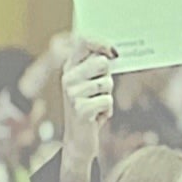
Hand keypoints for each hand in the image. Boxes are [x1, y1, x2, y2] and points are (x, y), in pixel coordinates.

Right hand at [54, 34, 116, 181]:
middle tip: (99, 92)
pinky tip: (96, 116)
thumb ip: (98, 68)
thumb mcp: (92, 84)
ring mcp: (72, 92)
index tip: (114, 52)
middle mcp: (67, 77)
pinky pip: (107, 101)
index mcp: (69, 67)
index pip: (83, 42)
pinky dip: (107, 110)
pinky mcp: (80, 108)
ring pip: (107, 83)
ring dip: (107, 96)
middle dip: (108, 78)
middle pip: (102, 63)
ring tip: (96, 105)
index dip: (101, 43)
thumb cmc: (90, 108)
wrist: (79, 139)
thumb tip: (112, 52)